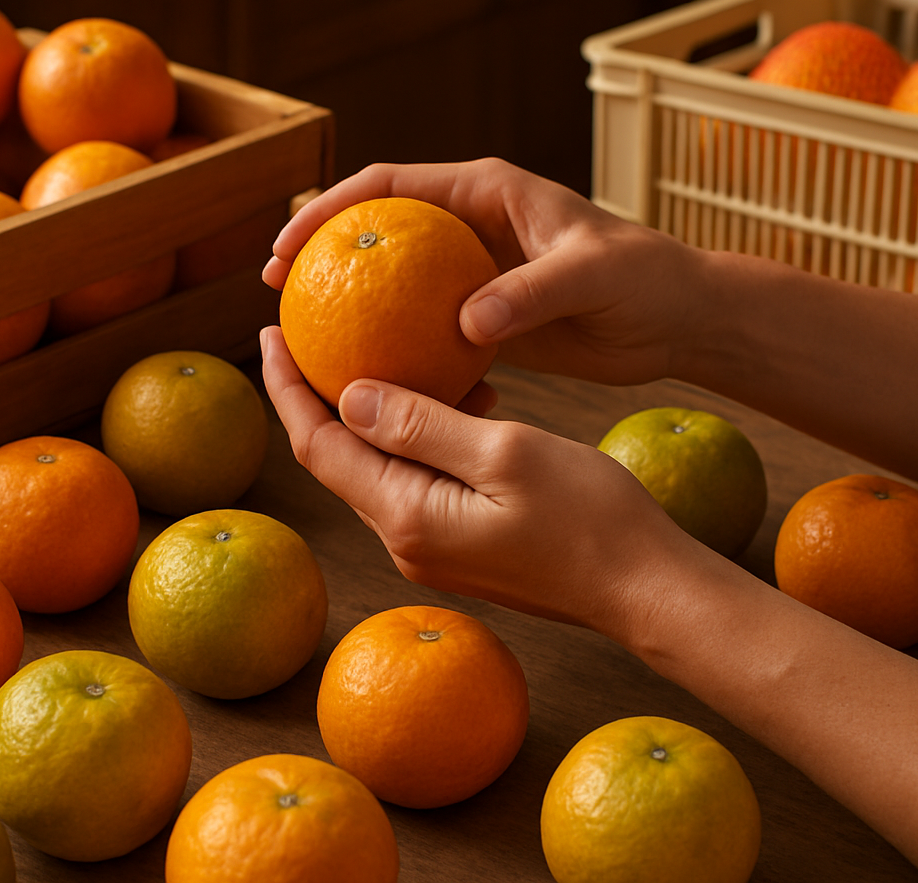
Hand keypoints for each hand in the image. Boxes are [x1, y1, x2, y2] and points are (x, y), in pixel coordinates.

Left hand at [259, 324, 707, 636]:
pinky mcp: (460, 547)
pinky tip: (453, 396)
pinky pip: (416, 481)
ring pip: (378, 468)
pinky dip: (418, 435)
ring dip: (372, 411)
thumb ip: (422, 424)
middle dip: (316, 394)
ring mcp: (432, 549)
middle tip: (312, 330)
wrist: (645, 588)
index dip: (287, 386)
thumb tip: (347, 395)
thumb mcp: (504, 453)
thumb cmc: (589, 519)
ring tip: (380, 348)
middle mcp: (405, 540)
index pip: (318, 445)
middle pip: (336, 458)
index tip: (271, 330)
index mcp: (406, 516)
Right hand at [265, 158, 713, 386]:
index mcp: (486, 191)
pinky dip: (397, 347)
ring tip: (308, 344)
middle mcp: (472, 223)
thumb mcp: (592, 277)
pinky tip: (376, 384)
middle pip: (376, 228)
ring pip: (394, 281)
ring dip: (352, 306)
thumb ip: (529, 292)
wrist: (682, 316)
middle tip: (275, 293)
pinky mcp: (486, 314)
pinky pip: (425, 327)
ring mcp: (475, 270)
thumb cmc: (646, 280)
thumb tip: (464, 323)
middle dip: (320, 252)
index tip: (287, 244)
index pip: (388, 186)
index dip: (329, 207)